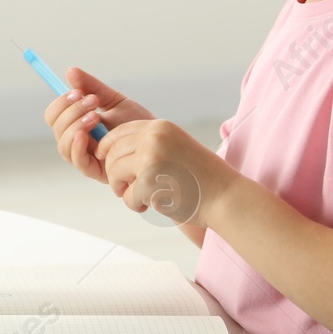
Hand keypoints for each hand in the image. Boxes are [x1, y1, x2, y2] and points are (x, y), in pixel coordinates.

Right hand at [43, 66, 153, 184]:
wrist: (157, 139)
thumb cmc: (136, 122)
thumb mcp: (113, 100)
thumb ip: (92, 86)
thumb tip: (71, 71)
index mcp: (77, 125)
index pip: (54, 116)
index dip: (61, 103)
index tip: (78, 92)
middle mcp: (78, 142)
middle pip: (56, 129)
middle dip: (71, 111)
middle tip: (92, 102)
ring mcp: (86, 157)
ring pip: (63, 145)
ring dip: (74, 126)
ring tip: (95, 116)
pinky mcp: (97, 171)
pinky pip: (78, 161)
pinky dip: (77, 145)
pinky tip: (87, 134)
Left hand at [94, 119, 234, 226]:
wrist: (225, 196)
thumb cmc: (201, 177)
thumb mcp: (175, 146)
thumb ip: (149, 144)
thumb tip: (111, 151)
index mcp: (160, 127)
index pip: (118, 132)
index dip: (107, 149)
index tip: (108, 163)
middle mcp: (153, 138)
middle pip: (111, 152)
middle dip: (114, 173)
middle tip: (126, 187)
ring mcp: (150, 159)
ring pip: (113, 173)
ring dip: (122, 189)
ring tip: (139, 197)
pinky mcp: (148, 183)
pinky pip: (126, 195)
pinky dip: (135, 204)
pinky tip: (151, 206)